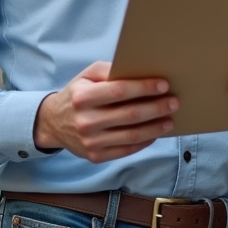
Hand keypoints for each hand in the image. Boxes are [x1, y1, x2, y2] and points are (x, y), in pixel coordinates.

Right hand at [32, 61, 177, 162]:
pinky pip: (127, 150)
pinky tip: (155, 133)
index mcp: (83, 97)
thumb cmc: (77, 94)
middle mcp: (85, 121)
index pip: (120, 91)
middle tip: (174, 102)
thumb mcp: (87, 76)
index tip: (164, 85)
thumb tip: (139, 70)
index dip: (144, 88)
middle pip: (130, 115)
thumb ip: (109, 71)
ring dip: (155, 127)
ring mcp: (90, 142)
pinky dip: (145, 141)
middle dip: (156, 108)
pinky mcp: (95, 156)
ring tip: (169, 119)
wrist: (53, 123)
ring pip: (132, 136)